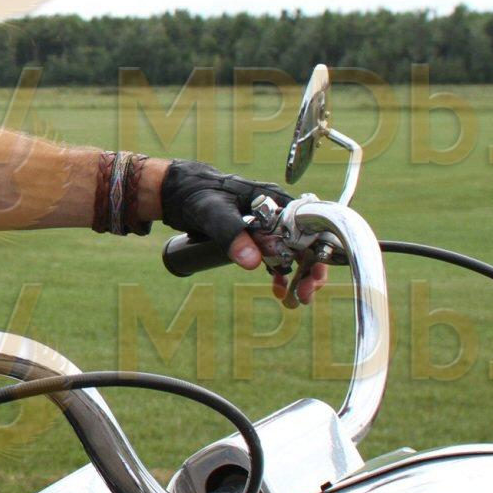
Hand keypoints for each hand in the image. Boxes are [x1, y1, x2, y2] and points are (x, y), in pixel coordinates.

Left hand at [158, 159, 327, 306]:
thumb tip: (253, 262)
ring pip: (293, 253)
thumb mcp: (213, 212)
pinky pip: (275, 258)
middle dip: (310, 270)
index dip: (316, 252)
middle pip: (306, 242)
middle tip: (306, 293)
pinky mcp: (255, 238)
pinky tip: (280, 292)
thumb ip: (232, 233)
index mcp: (274, 199)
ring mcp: (267, 226)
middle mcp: (277, 212)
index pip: (309, 227)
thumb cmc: (196, 193)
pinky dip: (280, 275)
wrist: (176, 192)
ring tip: (297, 300)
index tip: (313, 275)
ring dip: (299, 277)